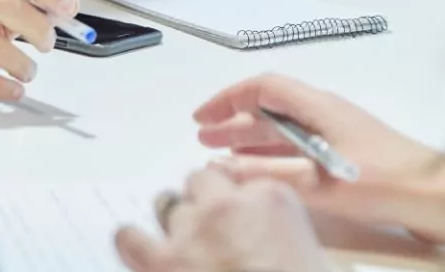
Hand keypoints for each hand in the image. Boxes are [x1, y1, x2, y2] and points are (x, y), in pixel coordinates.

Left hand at [115, 168, 330, 271]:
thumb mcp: (314, 259)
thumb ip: (281, 238)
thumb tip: (264, 248)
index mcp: (273, 200)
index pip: (246, 185)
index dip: (241, 209)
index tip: (243, 227)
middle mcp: (229, 204)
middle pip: (202, 183)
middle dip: (204, 206)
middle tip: (212, 238)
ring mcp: (192, 229)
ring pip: (168, 205)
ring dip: (174, 226)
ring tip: (182, 250)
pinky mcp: (163, 262)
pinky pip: (130, 237)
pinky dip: (133, 244)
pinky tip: (141, 253)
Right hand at [193, 75, 444, 242]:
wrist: (440, 196)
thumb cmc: (384, 182)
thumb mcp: (321, 182)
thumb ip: (270, 176)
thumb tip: (224, 168)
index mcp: (320, 107)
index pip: (264, 88)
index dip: (228, 99)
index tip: (201, 118)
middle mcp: (327, 113)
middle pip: (271, 108)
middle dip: (235, 121)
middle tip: (203, 140)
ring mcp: (339, 134)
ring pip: (285, 130)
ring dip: (252, 141)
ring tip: (222, 157)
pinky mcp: (349, 156)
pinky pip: (300, 149)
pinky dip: (274, 158)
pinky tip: (262, 175)